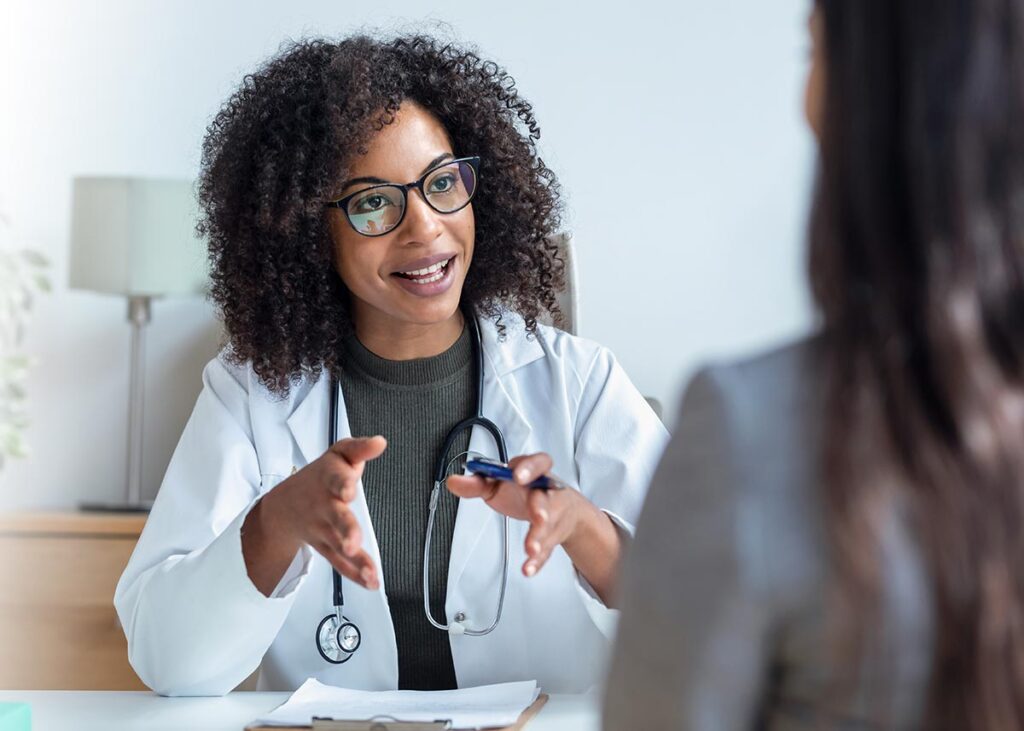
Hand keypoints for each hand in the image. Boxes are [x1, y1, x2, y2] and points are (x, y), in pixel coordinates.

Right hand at [256, 436, 385, 590]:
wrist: (283, 507)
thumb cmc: (320, 477)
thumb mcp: (338, 455)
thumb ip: (360, 449)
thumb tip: (380, 442)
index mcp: (328, 479)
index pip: (335, 480)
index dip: (342, 484)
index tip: (348, 490)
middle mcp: (325, 507)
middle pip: (336, 519)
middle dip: (346, 530)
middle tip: (352, 542)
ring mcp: (324, 530)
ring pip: (339, 546)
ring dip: (355, 559)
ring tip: (370, 572)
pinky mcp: (327, 547)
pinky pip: (341, 563)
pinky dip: (355, 573)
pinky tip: (371, 581)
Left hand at [446, 452, 587, 577]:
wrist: (561, 508)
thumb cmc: (526, 492)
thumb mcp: (501, 483)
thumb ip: (477, 483)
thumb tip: (453, 481)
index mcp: (533, 473)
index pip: (537, 463)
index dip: (529, 468)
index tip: (517, 476)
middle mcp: (547, 492)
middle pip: (545, 498)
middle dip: (541, 508)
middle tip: (538, 516)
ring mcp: (553, 514)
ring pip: (549, 526)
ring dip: (539, 537)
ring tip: (530, 550)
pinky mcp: (553, 536)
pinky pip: (548, 549)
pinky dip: (537, 560)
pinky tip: (528, 568)